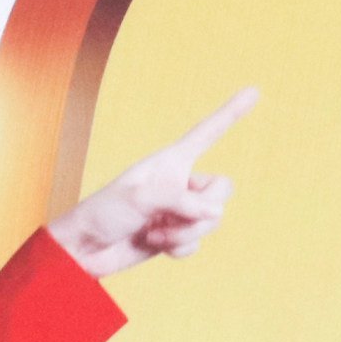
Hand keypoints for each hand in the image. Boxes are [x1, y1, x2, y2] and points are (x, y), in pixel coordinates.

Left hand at [46, 89, 256, 276]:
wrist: (86, 250)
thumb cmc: (104, 212)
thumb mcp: (139, 196)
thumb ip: (180, 199)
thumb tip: (215, 211)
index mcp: (171, 160)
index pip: (208, 132)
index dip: (231, 113)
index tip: (254, 91)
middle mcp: (180, 182)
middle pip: (223, 189)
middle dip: (201, 210)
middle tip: (168, 217)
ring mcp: (180, 211)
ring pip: (212, 221)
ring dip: (184, 232)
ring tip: (153, 232)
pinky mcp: (175, 236)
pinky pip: (197, 244)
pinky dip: (178, 248)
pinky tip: (154, 244)